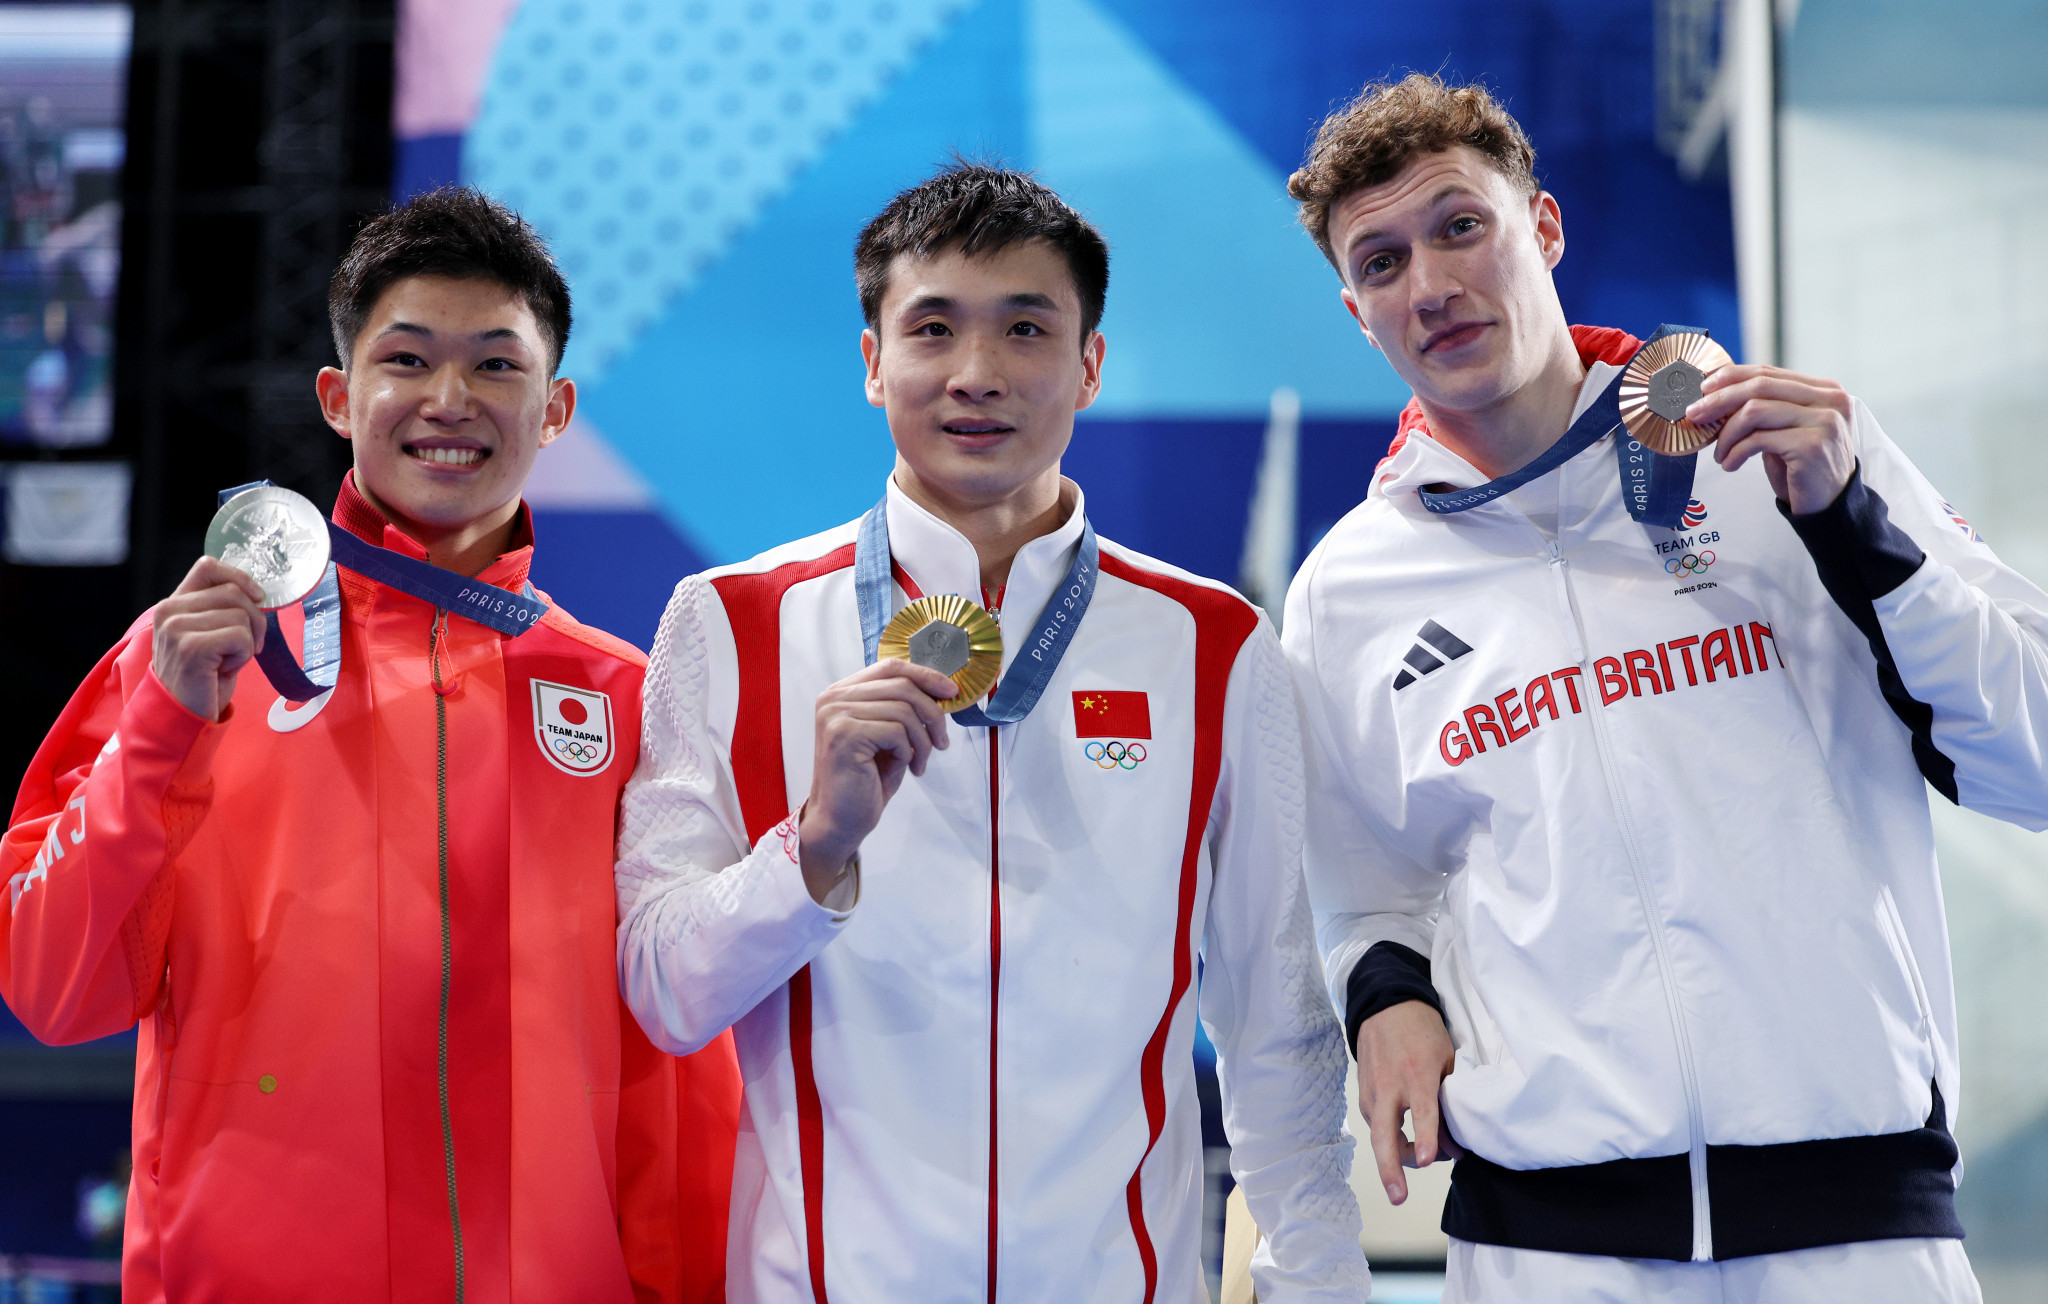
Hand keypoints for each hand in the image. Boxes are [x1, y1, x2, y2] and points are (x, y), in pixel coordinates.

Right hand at [151, 557, 267, 722]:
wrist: (183, 714)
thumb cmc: (204, 675)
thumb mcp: (209, 634)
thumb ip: (220, 609)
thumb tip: (257, 591)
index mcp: (174, 603)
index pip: (208, 566)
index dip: (240, 577)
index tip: (257, 597)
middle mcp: (169, 610)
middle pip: (235, 592)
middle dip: (254, 620)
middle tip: (247, 646)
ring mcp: (176, 627)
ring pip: (241, 614)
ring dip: (248, 642)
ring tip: (228, 661)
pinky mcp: (191, 647)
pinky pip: (241, 636)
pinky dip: (244, 655)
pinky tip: (224, 670)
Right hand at [797, 659, 958, 902]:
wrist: (840, 820)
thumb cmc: (865, 780)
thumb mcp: (888, 736)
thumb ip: (903, 708)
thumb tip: (942, 689)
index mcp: (842, 692)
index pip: (891, 667)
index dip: (925, 675)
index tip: (950, 692)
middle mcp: (834, 698)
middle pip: (902, 685)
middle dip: (932, 714)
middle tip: (942, 742)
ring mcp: (836, 715)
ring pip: (904, 709)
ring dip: (923, 739)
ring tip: (920, 761)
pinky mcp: (844, 735)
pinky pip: (896, 730)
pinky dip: (909, 750)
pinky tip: (904, 767)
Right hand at [1355, 999, 1456, 1204]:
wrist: (1385, 1007)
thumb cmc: (1423, 1033)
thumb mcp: (1447, 1059)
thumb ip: (1450, 1101)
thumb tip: (1454, 1146)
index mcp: (1417, 1075)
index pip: (1422, 1112)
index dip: (1425, 1138)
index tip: (1426, 1160)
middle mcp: (1390, 1087)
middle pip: (1386, 1137)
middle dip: (1391, 1170)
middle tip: (1399, 1196)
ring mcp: (1372, 1093)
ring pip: (1382, 1138)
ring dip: (1402, 1156)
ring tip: (1426, 1156)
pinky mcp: (1364, 1096)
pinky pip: (1379, 1126)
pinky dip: (1394, 1138)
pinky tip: (1411, 1138)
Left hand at [1691, 364, 1856, 514]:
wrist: (1828, 505)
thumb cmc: (1800, 468)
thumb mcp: (1784, 430)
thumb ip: (1764, 409)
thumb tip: (1715, 395)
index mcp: (1824, 389)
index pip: (1769, 372)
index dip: (1731, 377)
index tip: (1703, 389)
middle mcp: (1830, 400)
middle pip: (1760, 386)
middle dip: (1720, 400)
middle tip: (1694, 414)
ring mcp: (1824, 421)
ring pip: (1755, 411)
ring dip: (1727, 433)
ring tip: (1719, 453)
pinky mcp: (1812, 445)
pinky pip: (1758, 439)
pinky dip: (1735, 452)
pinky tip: (1730, 464)